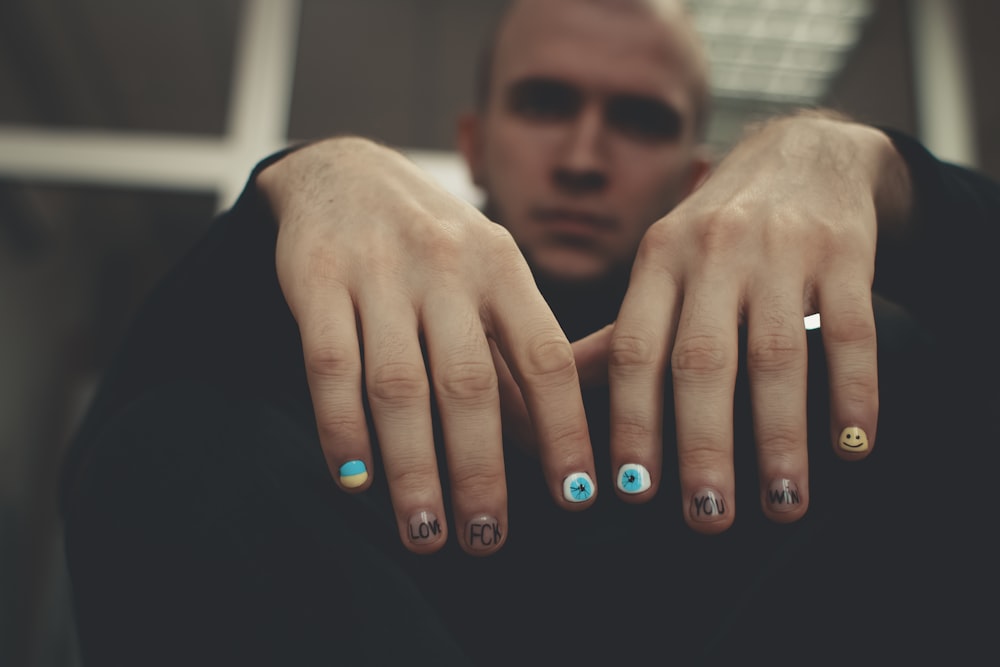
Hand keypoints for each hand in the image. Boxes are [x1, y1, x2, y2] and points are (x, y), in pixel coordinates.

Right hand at [257, 137, 596, 554]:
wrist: (345, 172)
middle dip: (481, 472)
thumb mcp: (488, 279)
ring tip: (425, 534)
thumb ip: (514, 356)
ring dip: (413, 468)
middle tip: (486, 540)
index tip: (575, 500)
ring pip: (398, 385)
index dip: (563, 430)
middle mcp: (447, 266)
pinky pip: (329, 365)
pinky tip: (355, 481)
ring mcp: (379, 271)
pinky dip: (342, 428)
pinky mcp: (315, 278)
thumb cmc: (433, 245)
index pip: (546, 357)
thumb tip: (550, 449)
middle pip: (469, 384)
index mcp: (502, 267)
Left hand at [602, 114, 909, 532]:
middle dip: (702, 445)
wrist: (804, 153)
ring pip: (777, 355)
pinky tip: (850, 446)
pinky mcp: (844, 251)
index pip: (634, 350)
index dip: (630, 422)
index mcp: (658, 260)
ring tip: (781, 501)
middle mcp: (712, 252)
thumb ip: (619, 334)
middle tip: (706, 515)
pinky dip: (852, 393)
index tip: (630, 490)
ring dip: (779, 437)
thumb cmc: (718, 229)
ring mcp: (780, 250)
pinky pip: (849, 331)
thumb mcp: (662, 265)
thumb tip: (556, 403)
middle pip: (701, 361)